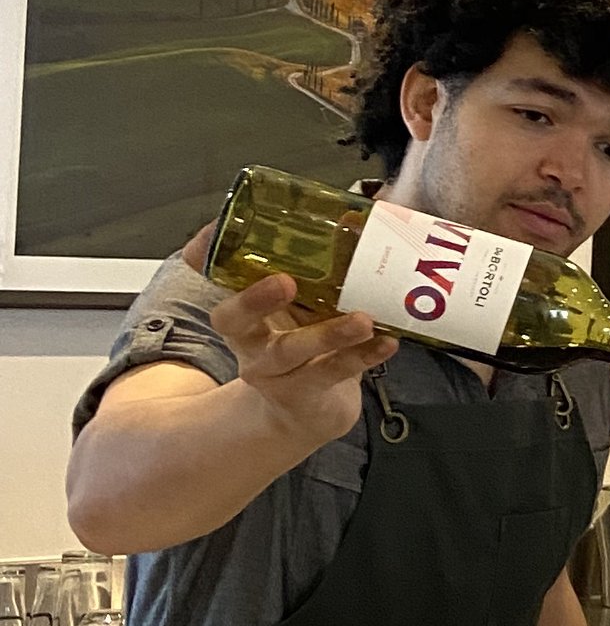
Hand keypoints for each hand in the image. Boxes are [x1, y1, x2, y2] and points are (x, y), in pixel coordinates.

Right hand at [180, 224, 396, 454]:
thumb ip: (319, 267)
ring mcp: (273, 372)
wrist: (309, 410)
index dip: (206, 255)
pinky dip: (362, 357)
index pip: (214, 278)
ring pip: (291, 352)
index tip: (213, 234)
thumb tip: (352, 214)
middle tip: (285, 282)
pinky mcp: (303, 395)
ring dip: (328, 334)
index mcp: (244, 309)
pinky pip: (332, 374)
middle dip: (255, 299)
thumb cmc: (307, 339)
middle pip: (234, 321)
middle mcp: (248, 341)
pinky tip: (387, 342)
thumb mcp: (305, 304)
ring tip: (363, 320)